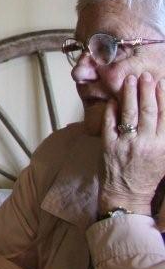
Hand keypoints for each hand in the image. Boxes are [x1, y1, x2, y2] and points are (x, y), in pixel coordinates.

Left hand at [99, 72, 164, 215]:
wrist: (128, 193)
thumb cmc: (148, 173)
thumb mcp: (164, 155)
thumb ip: (164, 134)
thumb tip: (164, 111)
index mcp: (163, 145)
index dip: (163, 97)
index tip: (161, 82)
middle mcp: (146, 143)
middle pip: (147, 111)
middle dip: (146, 90)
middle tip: (145, 75)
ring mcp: (126, 143)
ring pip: (129, 113)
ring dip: (129, 94)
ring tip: (130, 79)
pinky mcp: (109, 145)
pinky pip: (110, 122)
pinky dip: (112, 108)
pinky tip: (114, 98)